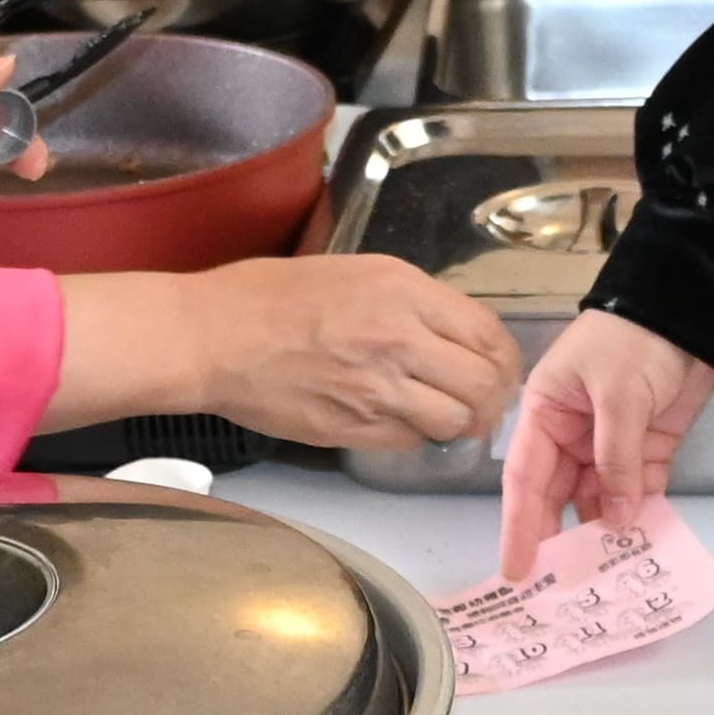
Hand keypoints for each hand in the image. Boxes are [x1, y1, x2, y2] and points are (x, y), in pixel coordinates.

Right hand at [52, 256, 522, 452]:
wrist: (210, 337)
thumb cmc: (267, 296)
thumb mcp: (354, 272)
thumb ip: (410, 302)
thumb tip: (451, 333)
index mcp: (402, 292)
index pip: (488, 335)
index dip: (503, 358)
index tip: (498, 366)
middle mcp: (399, 341)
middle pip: (484, 385)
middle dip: (491, 397)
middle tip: (481, 399)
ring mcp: (377, 390)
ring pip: (454, 422)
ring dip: (457, 422)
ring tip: (442, 413)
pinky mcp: (353, 430)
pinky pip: (409, 442)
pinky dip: (414, 436)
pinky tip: (396, 419)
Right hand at [496, 308, 713, 553]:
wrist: (690, 311)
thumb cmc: (635, 339)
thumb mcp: (618, 394)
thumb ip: (616, 458)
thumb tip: (615, 518)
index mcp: (546, 414)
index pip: (526, 480)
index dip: (520, 526)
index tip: (517, 569)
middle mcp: (571, 435)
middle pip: (560, 496)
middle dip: (563, 539)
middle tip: (563, 588)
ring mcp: (612, 443)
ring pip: (601, 498)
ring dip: (606, 531)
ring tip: (608, 574)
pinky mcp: (649, 446)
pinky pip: (638, 489)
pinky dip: (642, 513)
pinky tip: (644, 541)